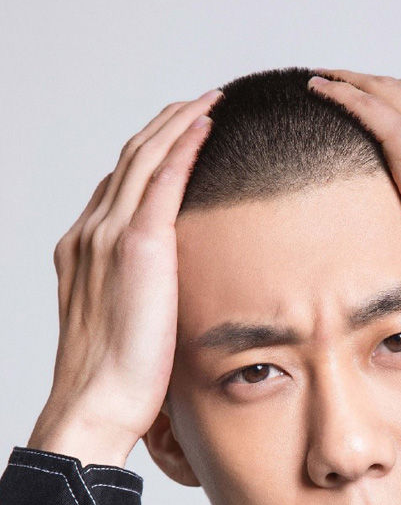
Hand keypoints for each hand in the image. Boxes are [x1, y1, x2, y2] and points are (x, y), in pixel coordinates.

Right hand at [27, 88, 222, 467]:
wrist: (97, 403)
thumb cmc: (118, 381)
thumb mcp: (131, 325)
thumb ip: (147, 295)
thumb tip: (176, 298)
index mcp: (85, 248)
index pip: (121, 185)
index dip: (151, 155)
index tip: (182, 137)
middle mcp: (91, 232)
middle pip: (131, 159)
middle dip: (166, 126)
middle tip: (202, 103)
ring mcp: (109, 235)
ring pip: (145, 157)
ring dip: (179, 122)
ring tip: (210, 101)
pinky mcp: (137, 246)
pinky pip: (162, 179)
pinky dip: (183, 146)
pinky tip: (207, 125)